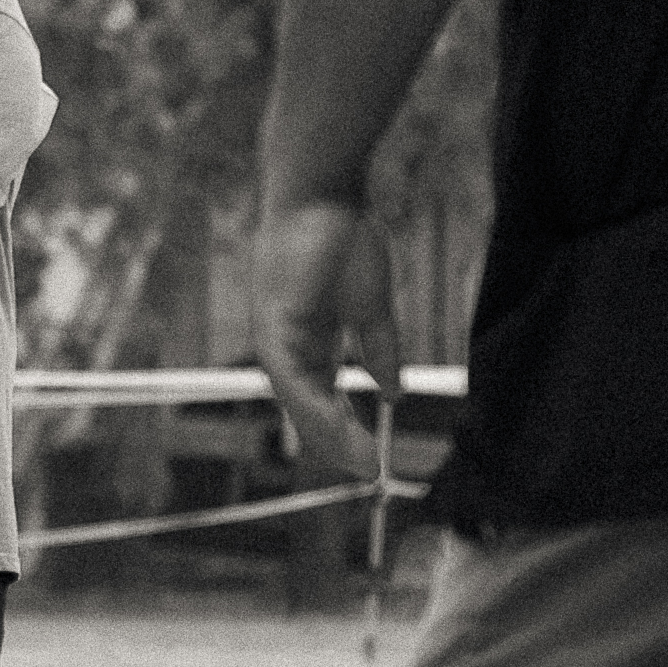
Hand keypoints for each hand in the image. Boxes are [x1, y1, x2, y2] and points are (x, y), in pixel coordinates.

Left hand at [252, 199, 402, 491]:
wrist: (323, 192)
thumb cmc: (345, 237)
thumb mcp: (372, 308)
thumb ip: (381, 351)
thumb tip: (394, 392)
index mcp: (309, 343)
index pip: (324, 399)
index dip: (348, 430)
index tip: (373, 458)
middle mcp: (288, 347)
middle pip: (309, 411)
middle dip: (340, 444)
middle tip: (369, 473)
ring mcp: (276, 339)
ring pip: (302, 404)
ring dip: (333, 437)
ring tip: (362, 464)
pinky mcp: (272, 329)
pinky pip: (295, 381)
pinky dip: (320, 408)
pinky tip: (344, 428)